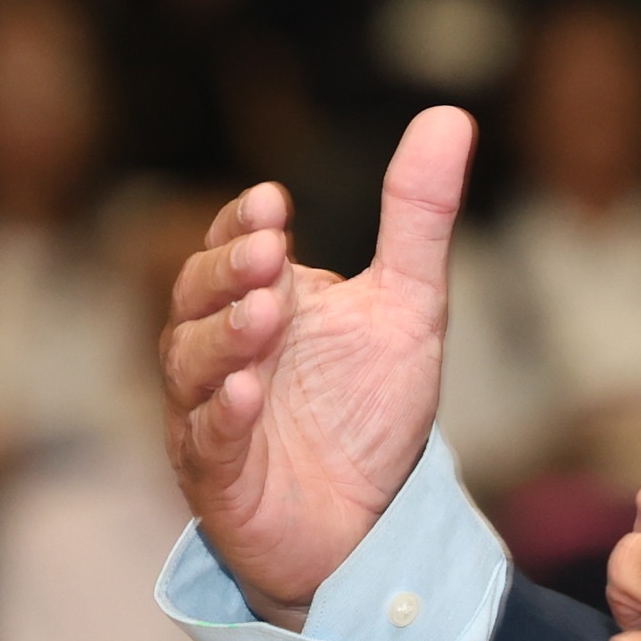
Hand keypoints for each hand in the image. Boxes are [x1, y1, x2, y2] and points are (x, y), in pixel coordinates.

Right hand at [162, 112, 474, 626]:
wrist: (365, 525)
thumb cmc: (370, 411)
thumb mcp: (411, 307)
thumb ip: (419, 218)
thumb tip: (450, 115)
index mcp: (262, 298)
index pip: (234, 244)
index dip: (244, 224)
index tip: (276, 203)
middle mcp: (221, 350)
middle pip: (199, 296)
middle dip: (229, 271)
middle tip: (270, 251)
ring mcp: (209, 413)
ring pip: (190, 365)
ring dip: (223, 336)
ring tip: (264, 313)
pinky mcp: (217, 478)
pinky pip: (204, 441)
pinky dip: (219, 416)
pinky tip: (243, 393)